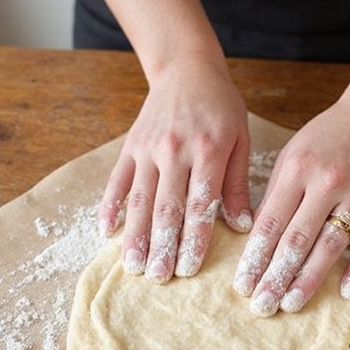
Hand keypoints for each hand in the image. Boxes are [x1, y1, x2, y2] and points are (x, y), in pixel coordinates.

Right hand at [98, 58, 252, 282]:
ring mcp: (148, 149)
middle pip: (166, 208)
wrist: (187, 70)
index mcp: (208, 152)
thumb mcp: (240, 140)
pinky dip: (109, 207)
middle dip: (162, 246)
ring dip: (136, 236)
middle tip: (159, 279)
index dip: (194, 239)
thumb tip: (243, 226)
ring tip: (133, 267)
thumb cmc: (222, 109)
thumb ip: (238, 184)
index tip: (189, 268)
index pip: (200, 204)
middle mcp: (174, 152)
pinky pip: (116, 181)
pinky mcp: (129, 147)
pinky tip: (106, 232)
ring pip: (139, 200)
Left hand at [232, 95, 349, 315]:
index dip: (255, 257)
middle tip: (262, 306)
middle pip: (297, 239)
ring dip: (310, 278)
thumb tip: (257, 236)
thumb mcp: (292, 154)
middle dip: (276, 276)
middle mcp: (326, 183)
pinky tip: (348, 291)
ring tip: (292, 304)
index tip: (243, 284)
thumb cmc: (327, 136)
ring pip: (330, 244)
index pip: (271, 222)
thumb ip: (276, 192)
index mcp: (297, 170)